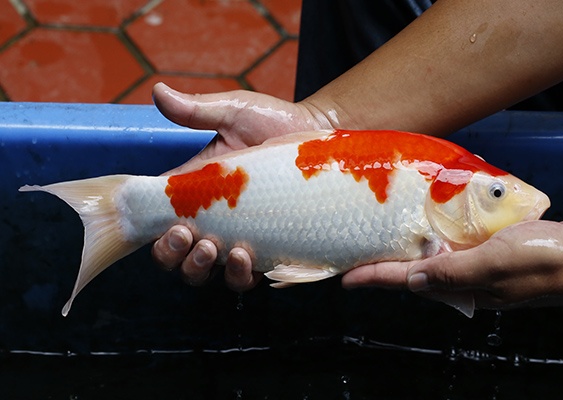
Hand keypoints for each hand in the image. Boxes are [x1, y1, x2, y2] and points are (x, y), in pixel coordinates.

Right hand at [151, 83, 334, 289]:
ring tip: (214, 248)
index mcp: (195, 190)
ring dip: (200, 267)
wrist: (321, 135)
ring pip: (206, 272)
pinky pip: (246, 278)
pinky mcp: (268, 250)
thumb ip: (197, 110)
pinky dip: (240, 276)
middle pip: (175, 255)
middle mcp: (213, 219)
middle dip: (171, 254)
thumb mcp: (235, 112)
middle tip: (186, 236)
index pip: (158, 218)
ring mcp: (239, 237)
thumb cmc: (277, 122)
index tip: (166, 221)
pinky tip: (246, 258)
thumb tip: (158, 91)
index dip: (152, 229)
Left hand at [342, 220, 562, 312]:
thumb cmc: (543, 261)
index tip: (345, 278)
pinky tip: (429, 219)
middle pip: (413, 271)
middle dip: (385, 263)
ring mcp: (477, 264)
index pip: (404, 281)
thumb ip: (452, 272)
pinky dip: (438, 233)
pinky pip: (456, 243)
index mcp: (459, 285)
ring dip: (409, 246)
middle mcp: (463, 278)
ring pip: (433, 256)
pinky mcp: (491, 249)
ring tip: (384, 233)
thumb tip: (412, 281)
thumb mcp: (492, 263)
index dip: (373, 278)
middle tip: (359, 250)